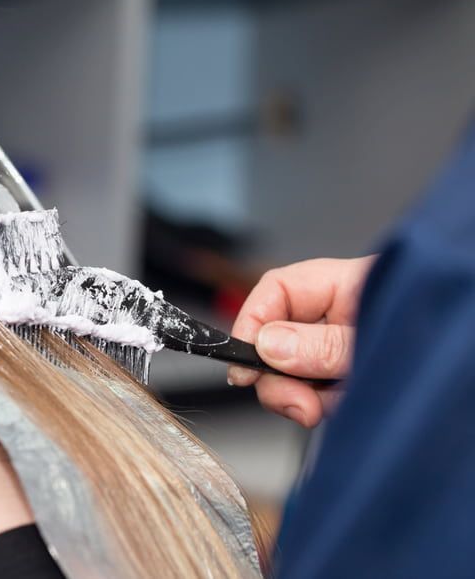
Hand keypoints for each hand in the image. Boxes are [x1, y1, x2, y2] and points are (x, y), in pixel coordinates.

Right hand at [228, 256, 374, 427]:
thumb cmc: (447, 339)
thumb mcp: (376, 340)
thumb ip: (321, 345)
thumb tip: (267, 345)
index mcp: (340, 285)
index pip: (275, 292)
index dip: (250, 326)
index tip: (242, 367)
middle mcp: (335, 313)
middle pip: (276, 339)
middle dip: (280, 378)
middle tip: (299, 404)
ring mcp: (341, 346)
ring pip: (294, 374)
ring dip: (309, 397)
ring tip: (341, 403)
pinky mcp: (350, 376)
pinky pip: (318, 394)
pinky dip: (328, 406)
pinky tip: (351, 404)